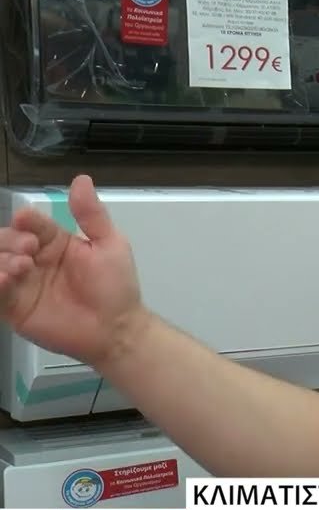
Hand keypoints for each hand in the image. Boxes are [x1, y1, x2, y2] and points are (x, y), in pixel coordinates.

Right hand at [0, 175, 146, 365]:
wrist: (116, 329)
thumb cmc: (115, 287)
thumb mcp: (110, 245)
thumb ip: (92, 215)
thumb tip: (81, 179)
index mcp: (54, 242)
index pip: (31, 223)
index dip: (26, 220)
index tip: (27, 220)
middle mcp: (33, 260)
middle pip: (6, 240)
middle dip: (10, 240)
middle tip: (29, 250)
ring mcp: (21, 284)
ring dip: (0, 260)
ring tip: (20, 267)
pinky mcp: (13, 308)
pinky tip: (5, 280)